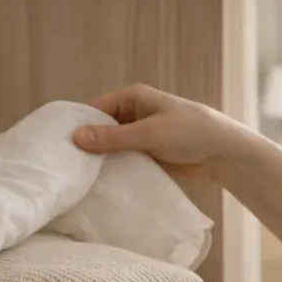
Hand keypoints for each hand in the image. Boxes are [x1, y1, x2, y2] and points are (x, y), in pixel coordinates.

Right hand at [75, 84, 260, 178]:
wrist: (224, 154)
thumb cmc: (191, 132)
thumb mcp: (149, 133)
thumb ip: (114, 137)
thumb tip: (77, 137)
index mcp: (133, 97)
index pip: (95, 108)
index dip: (77, 124)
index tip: (57, 145)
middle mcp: (133, 114)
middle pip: (101, 129)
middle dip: (87, 145)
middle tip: (64, 166)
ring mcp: (140, 136)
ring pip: (111, 147)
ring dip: (100, 160)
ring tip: (76, 178)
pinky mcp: (147, 155)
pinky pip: (123, 161)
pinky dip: (113, 170)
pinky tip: (98, 184)